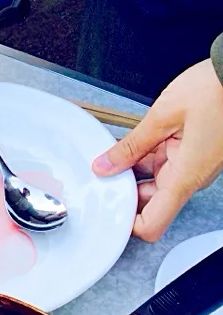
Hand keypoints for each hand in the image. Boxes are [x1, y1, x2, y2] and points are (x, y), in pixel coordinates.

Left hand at [93, 60, 222, 241]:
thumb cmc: (217, 90)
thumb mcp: (162, 116)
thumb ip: (130, 145)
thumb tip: (105, 165)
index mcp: (185, 177)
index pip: (152, 225)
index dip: (127, 225)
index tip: (106, 211)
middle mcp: (191, 177)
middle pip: (149, 203)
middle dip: (124, 190)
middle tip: (103, 174)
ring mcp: (193, 166)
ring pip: (154, 182)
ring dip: (133, 171)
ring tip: (115, 152)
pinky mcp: (194, 154)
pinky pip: (164, 164)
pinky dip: (145, 157)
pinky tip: (132, 142)